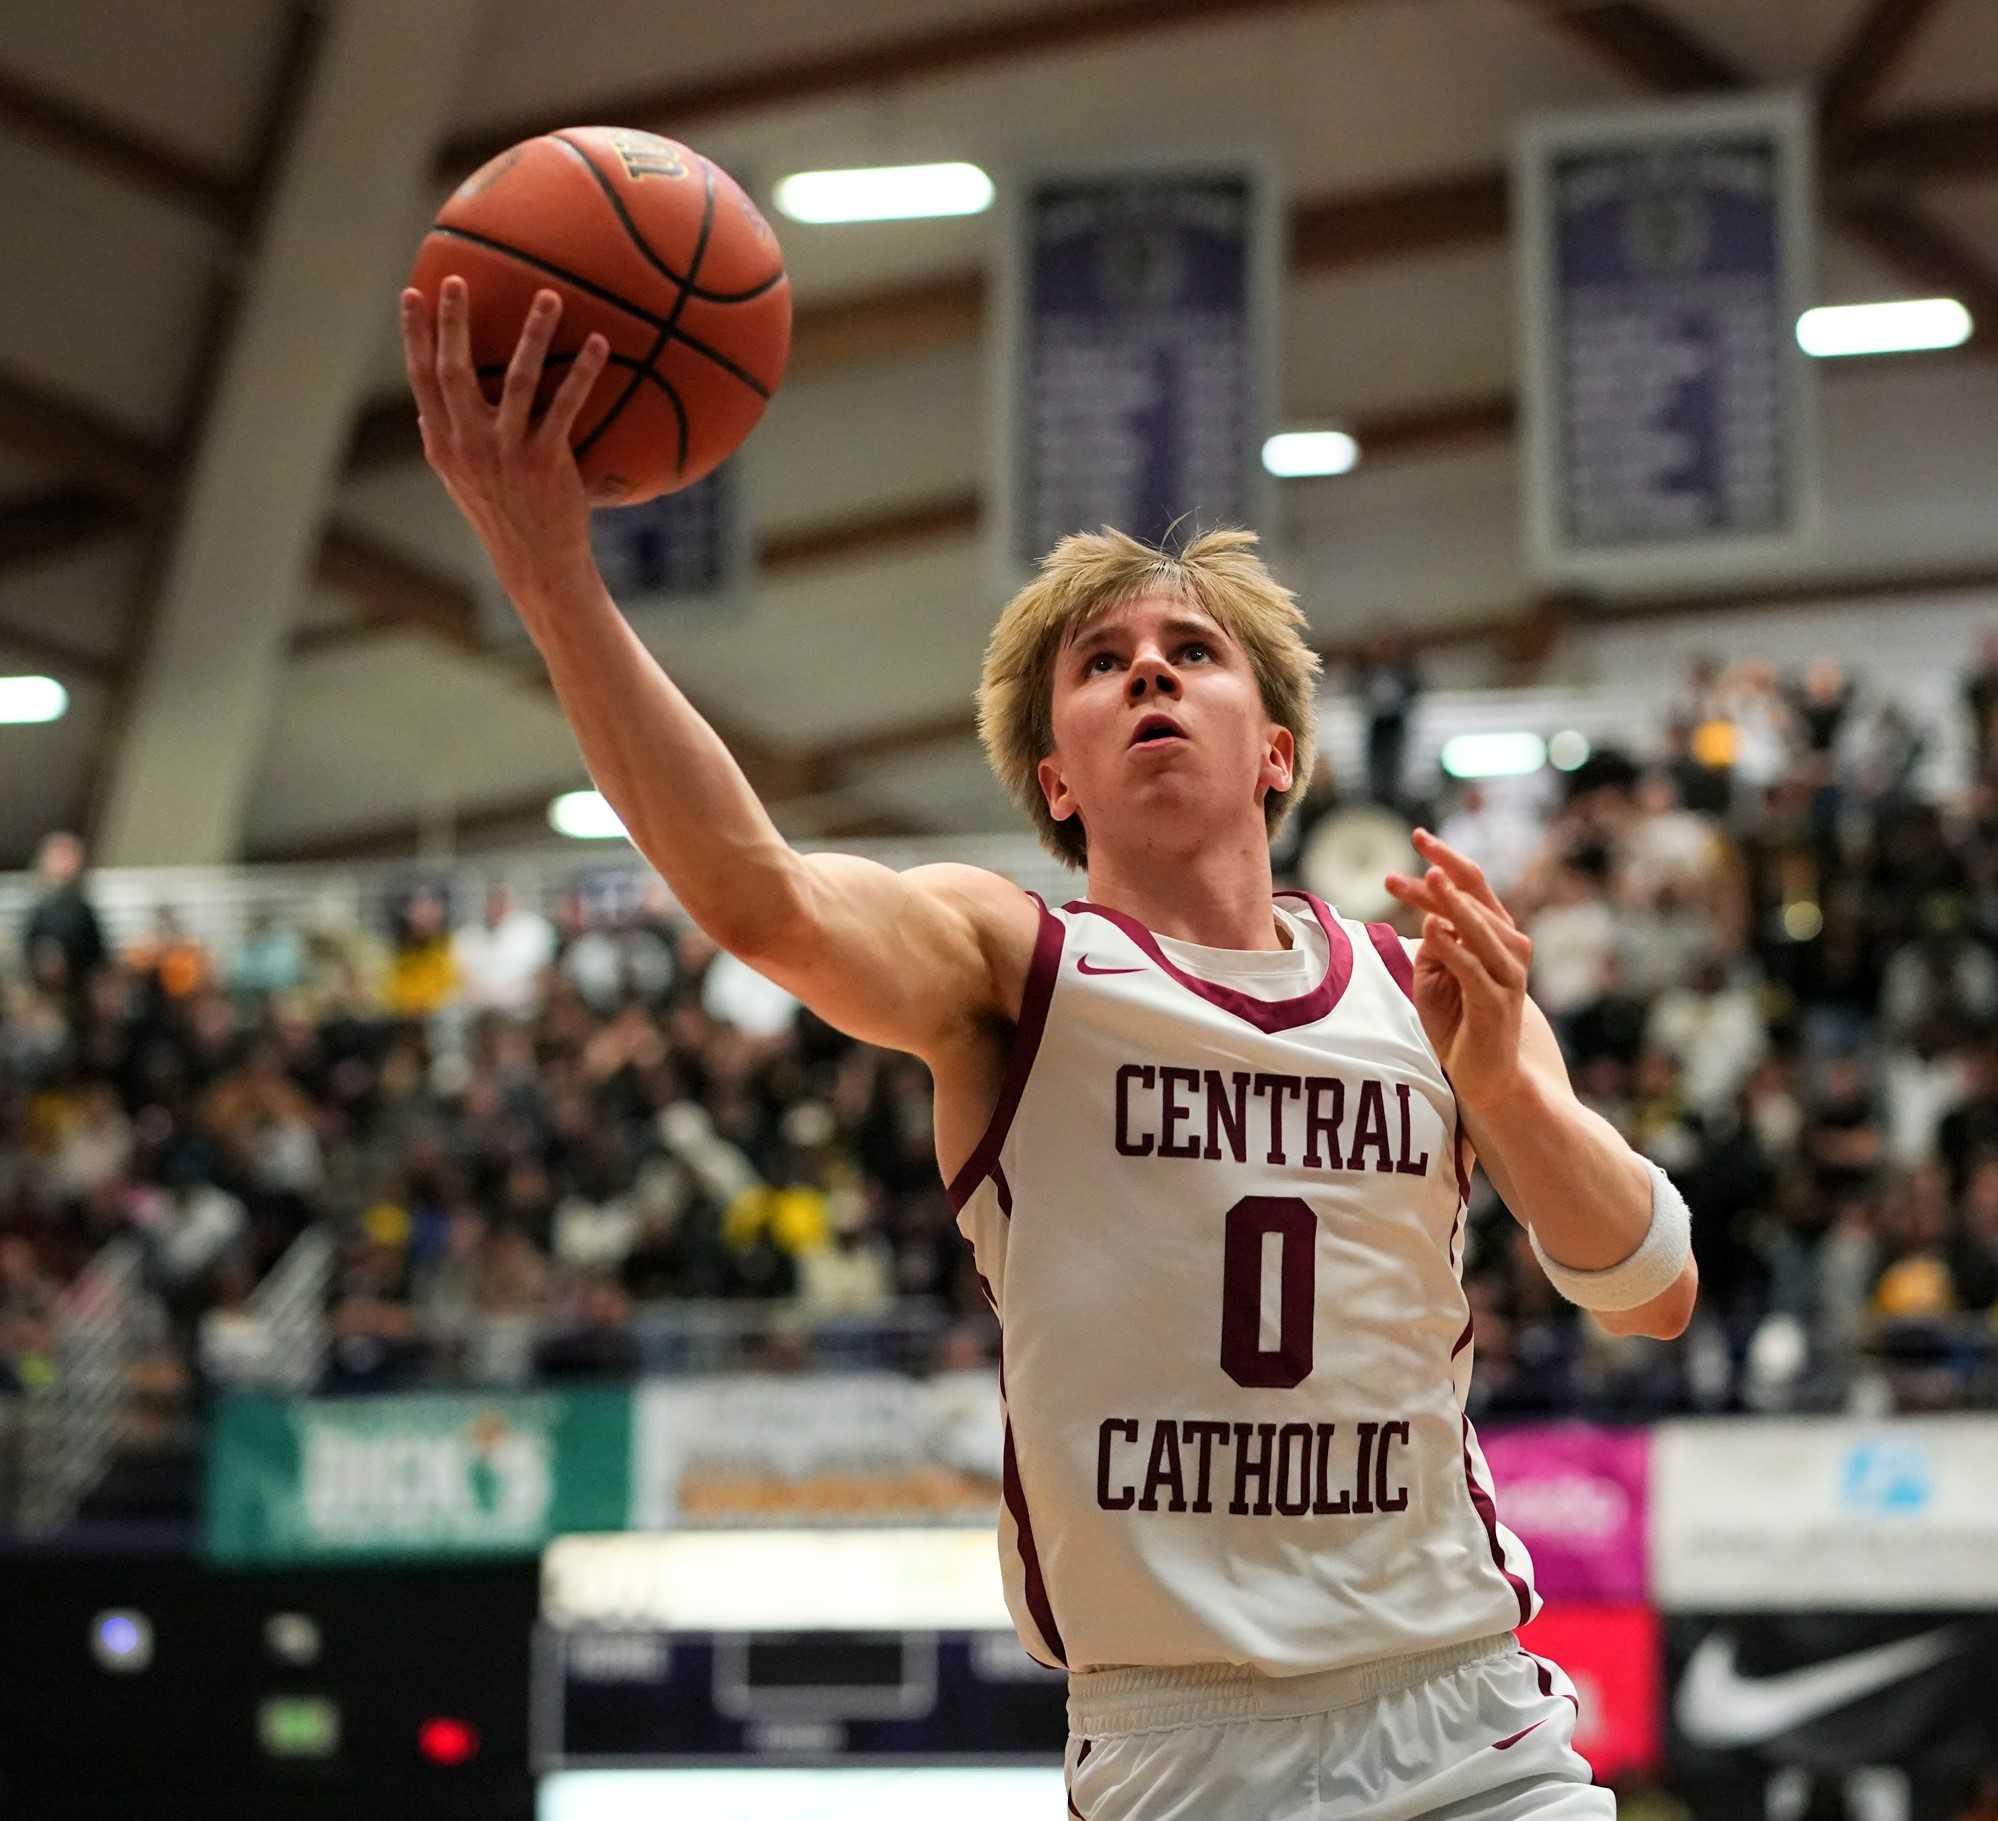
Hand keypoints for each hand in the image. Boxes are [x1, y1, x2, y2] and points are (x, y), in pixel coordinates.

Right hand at [400, 277, 609, 604]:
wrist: (537, 563)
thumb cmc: (501, 517)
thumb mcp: (460, 484)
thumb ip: (442, 444)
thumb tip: (423, 414)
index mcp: (443, 444)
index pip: (421, 380)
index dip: (414, 336)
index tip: (411, 295)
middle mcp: (469, 445)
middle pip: (455, 371)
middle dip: (454, 322)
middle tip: (459, 279)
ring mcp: (508, 452)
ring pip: (518, 380)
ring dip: (534, 333)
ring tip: (549, 296)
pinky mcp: (547, 461)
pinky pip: (567, 405)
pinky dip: (583, 372)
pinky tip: (598, 343)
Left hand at [1383, 828, 1534, 1113]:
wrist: (1489, 1075)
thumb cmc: (1459, 1022)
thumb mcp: (1435, 977)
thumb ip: (1434, 947)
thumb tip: (1430, 918)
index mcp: (1495, 936)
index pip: (1471, 887)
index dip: (1443, 860)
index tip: (1416, 836)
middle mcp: (1508, 948)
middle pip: (1474, 897)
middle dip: (1442, 871)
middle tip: (1417, 842)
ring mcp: (1505, 975)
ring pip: (1478, 928)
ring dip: (1451, 902)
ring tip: (1428, 878)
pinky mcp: (1495, 1002)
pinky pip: (1472, 968)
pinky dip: (1453, 948)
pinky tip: (1432, 929)